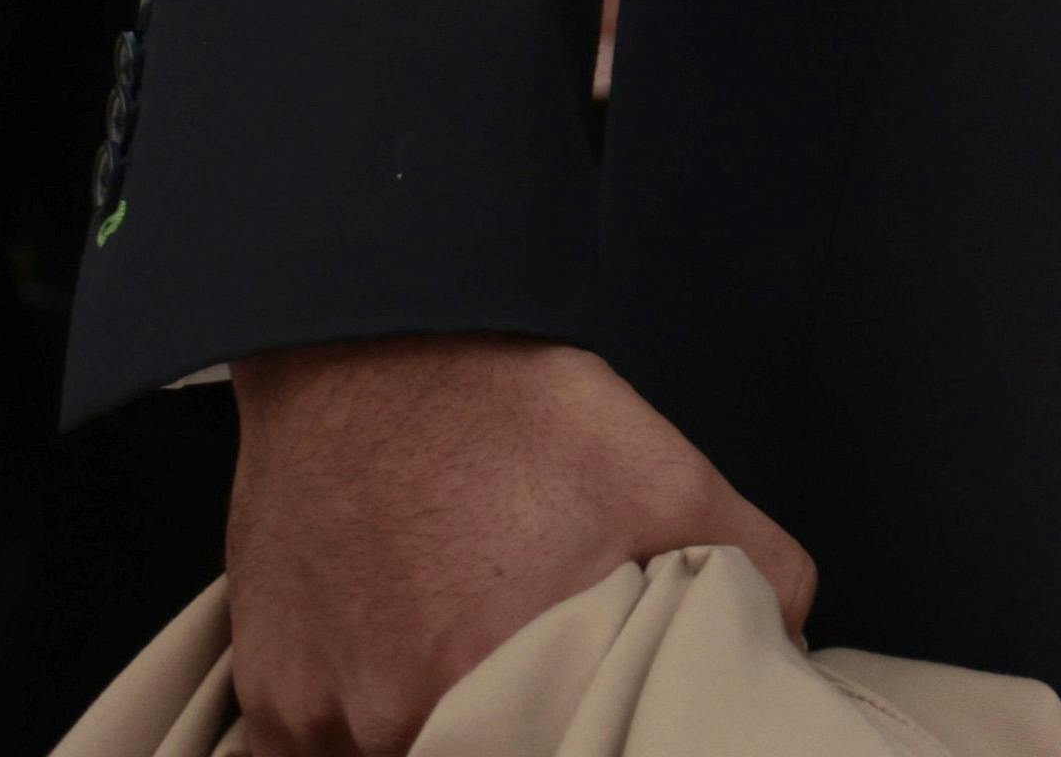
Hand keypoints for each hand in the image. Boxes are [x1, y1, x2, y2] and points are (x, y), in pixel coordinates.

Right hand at [220, 337, 808, 756]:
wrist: (370, 343)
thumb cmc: (510, 409)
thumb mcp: (668, 475)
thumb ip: (754, 572)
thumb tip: (791, 644)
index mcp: (501, 682)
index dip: (571, 746)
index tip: (579, 724)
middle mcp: (400, 718)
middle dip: (507, 743)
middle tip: (526, 686)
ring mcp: (321, 718)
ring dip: (431, 741)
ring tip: (459, 674)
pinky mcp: (270, 699)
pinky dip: (356, 739)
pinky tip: (392, 679)